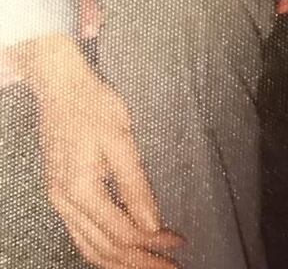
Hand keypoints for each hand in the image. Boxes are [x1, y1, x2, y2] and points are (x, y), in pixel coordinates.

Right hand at [8, 34, 183, 267]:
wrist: (61, 86)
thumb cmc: (94, 104)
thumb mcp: (121, 139)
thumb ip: (136, 185)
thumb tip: (153, 225)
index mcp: (81, 191)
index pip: (122, 233)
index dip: (152, 245)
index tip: (179, 245)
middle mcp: (66, 203)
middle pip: (105, 250)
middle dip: (140, 263)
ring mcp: (60, 201)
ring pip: (90, 248)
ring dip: (122, 263)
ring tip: (152, 266)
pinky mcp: (60, 194)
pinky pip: (81, 235)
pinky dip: (103, 250)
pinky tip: (121, 251)